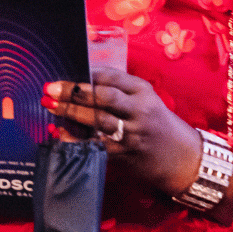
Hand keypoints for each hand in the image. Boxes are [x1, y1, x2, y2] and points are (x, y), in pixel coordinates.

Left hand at [43, 70, 203, 196]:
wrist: (182, 157)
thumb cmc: (156, 124)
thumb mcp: (145, 100)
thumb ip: (118, 90)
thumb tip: (79, 83)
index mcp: (143, 91)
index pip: (111, 77)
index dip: (86, 75)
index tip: (66, 74)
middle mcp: (139, 109)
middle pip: (102, 97)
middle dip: (73, 93)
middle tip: (50, 89)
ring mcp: (133, 132)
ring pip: (98, 120)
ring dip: (71, 113)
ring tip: (51, 107)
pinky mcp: (126, 153)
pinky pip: (97, 144)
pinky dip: (77, 139)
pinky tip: (61, 134)